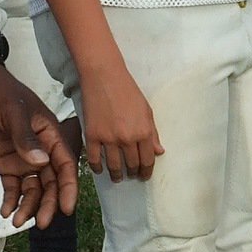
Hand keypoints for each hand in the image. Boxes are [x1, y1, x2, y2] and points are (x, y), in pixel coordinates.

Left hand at [0, 64, 77, 228]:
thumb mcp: (13, 111)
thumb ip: (26, 137)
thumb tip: (41, 162)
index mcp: (49, 134)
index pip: (65, 164)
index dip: (68, 187)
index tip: (67, 208)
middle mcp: (40, 150)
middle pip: (50, 182)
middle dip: (47, 203)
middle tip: (40, 223)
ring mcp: (22, 158)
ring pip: (32, 188)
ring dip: (28, 205)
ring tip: (17, 221)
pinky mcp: (5, 163)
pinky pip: (12, 187)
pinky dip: (11, 200)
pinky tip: (5, 211)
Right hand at [79, 64, 164, 182]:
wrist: (104, 75)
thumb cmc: (127, 89)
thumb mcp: (146, 109)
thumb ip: (153, 132)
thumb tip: (159, 151)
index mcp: (144, 131)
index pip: (148, 160)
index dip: (146, 171)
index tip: (143, 176)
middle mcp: (128, 138)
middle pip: (132, 165)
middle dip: (132, 173)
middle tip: (130, 174)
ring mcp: (109, 138)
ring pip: (114, 167)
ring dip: (116, 175)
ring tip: (117, 176)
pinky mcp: (93, 135)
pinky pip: (94, 160)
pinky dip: (97, 168)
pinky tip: (99, 169)